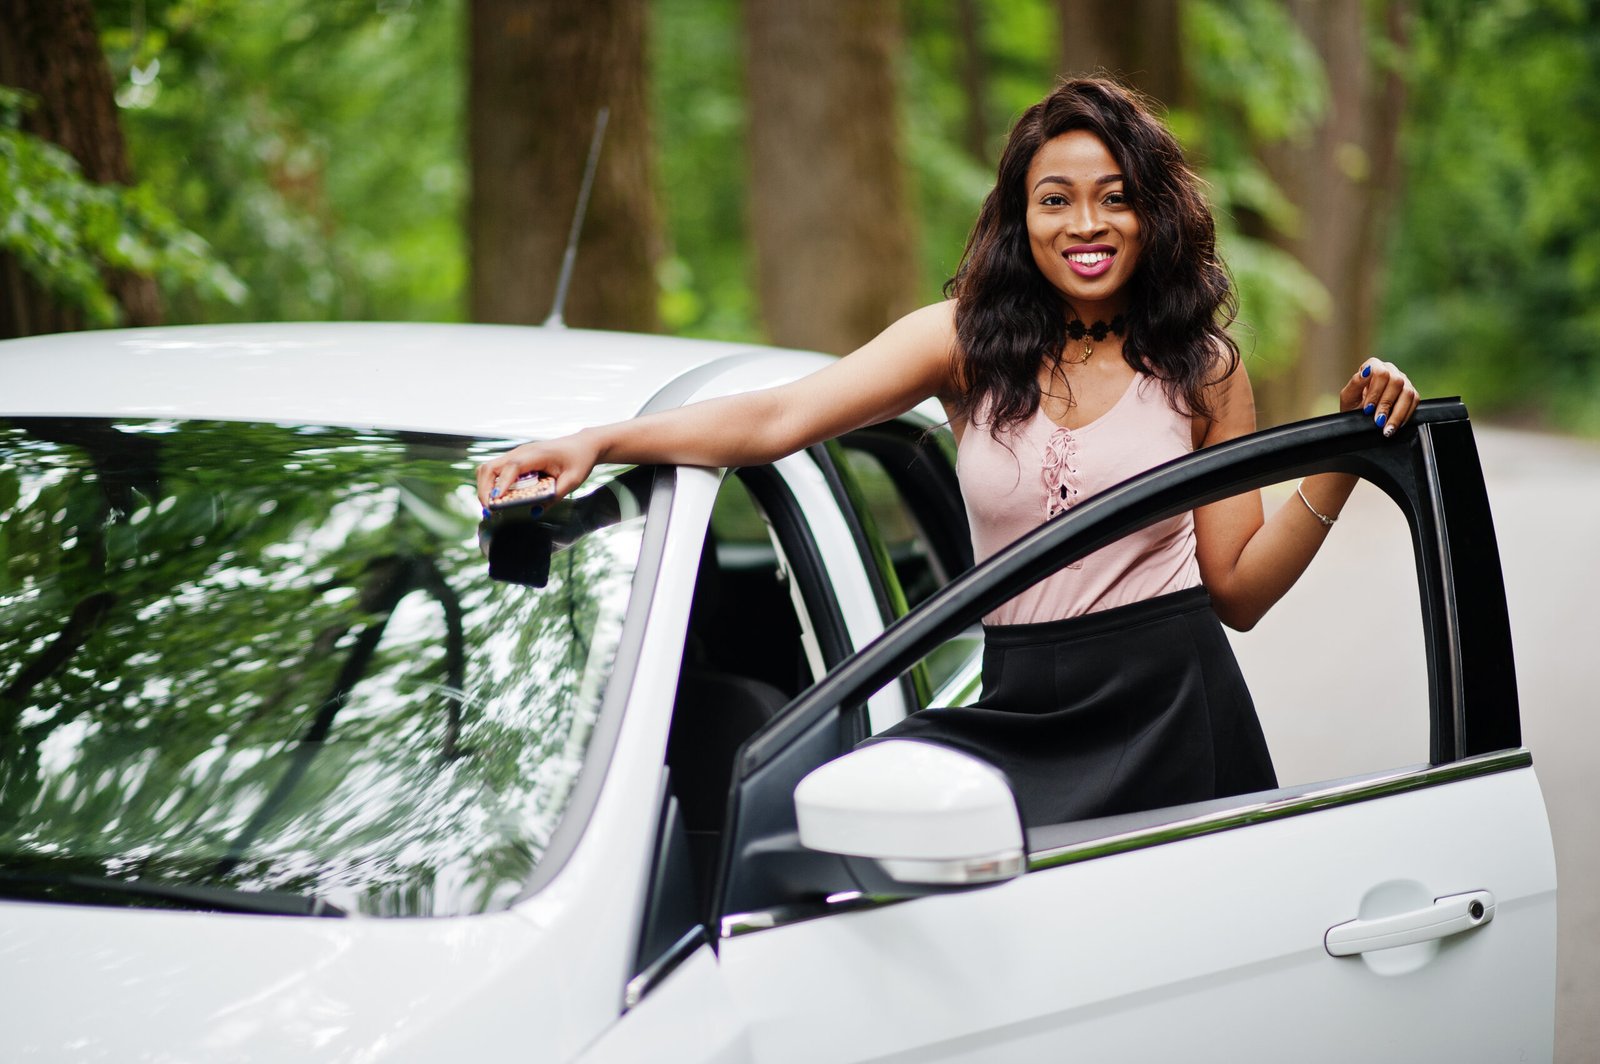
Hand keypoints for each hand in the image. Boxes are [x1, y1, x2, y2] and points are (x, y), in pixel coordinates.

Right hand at [475, 433, 599, 506]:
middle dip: (485, 488)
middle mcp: (521, 452)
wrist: (583, 445)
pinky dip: (492, 483)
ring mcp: (516, 454)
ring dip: (485, 486)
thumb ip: (555, 496)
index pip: (513, 466)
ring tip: (491, 505)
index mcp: (536, 454)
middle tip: (489, 509)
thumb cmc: (579, 460)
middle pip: (491, 466)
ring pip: (489, 467)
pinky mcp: (516, 459)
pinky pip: (497, 469)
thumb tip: (535, 511)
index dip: (502, 483)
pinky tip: (498, 498)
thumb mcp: (572, 481)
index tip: (496, 499)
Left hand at [1339, 358, 1417, 437]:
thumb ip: (1356, 383)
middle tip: (1378, 421)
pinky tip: (1395, 425)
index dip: (1375, 392)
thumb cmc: (1352, 405)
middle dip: (1386, 404)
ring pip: (1408, 392)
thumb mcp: (1348, 397)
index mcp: (1374, 365)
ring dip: (1397, 413)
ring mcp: (1403, 381)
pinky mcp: (1411, 393)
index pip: (1381, 373)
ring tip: (1387, 428)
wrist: (1357, 417)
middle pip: (1396, 382)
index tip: (1368, 409)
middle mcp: (1391, 370)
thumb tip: (1366, 371)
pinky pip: (1415, 402)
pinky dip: (1405, 415)